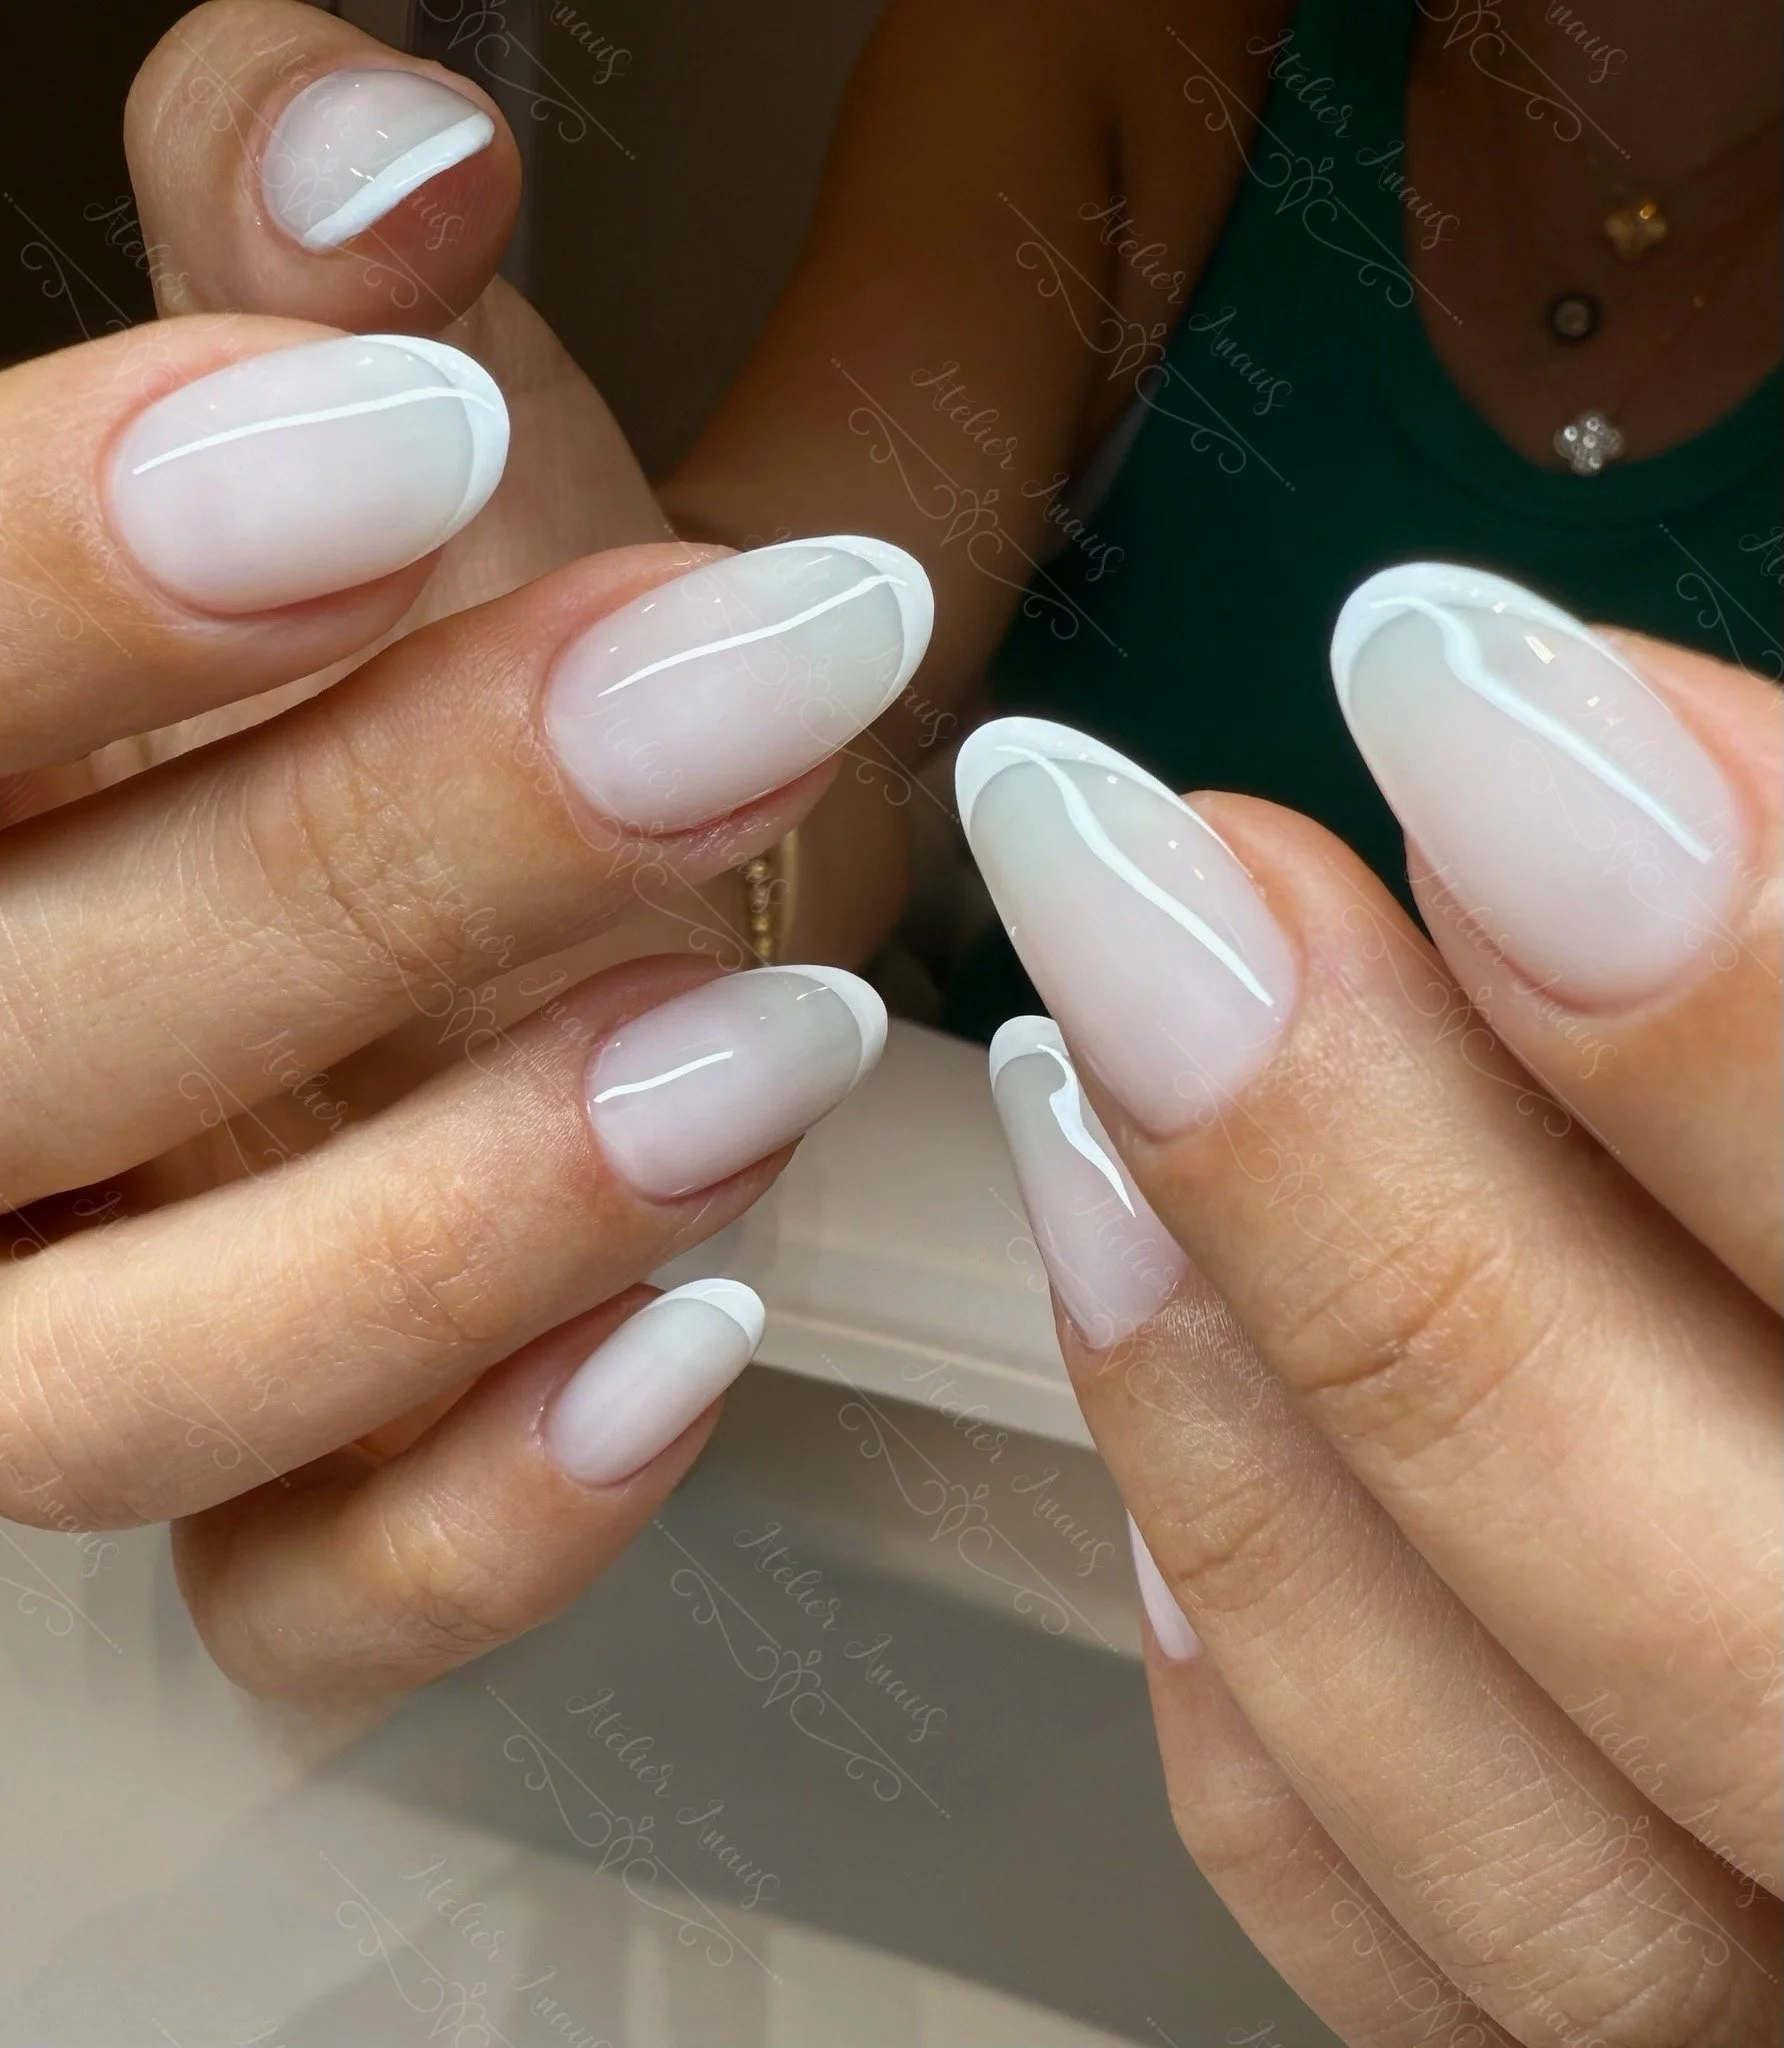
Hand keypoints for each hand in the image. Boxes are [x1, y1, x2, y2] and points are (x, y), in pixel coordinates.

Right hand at [0, 281, 925, 1687]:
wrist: (486, 889)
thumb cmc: (404, 645)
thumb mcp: (353, 436)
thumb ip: (302, 262)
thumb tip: (384, 134)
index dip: (73, 574)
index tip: (404, 430)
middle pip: (20, 1044)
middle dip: (379, 863)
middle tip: (738, 704)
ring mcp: (69, 1331)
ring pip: (113, 1389)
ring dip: (453, 1223)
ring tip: (761, 1043)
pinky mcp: (250, 1510)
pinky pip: (301, 1604)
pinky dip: (488, 1517)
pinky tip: (688, 1341)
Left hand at [962, 565, 1779, 2044]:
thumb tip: (1569, 753)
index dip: (1740, 987)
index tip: (1449, 686)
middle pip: (1695, 1588)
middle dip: (1374, 1198)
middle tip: (1144, 868)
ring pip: (1506, 1816)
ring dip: (1240, 1419)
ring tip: (1076, 1082)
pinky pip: (1400, 1954)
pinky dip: (1255, 1684)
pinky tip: (1162, 1378)